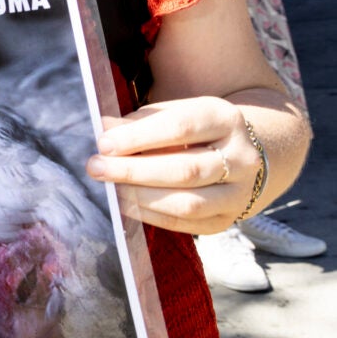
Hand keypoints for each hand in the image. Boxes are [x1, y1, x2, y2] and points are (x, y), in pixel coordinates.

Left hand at [86, 97, 261, 234]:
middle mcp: (241, 157)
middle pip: (185, 170)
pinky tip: (126, 205)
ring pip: (189, 203)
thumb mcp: (172, 113)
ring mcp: (239, 192)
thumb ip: (140, 121)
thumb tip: (103, 128)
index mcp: (225, 119)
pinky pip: (188, 224)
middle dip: (134, 171)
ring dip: (141, 198)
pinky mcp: (228, 219)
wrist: (239, 152)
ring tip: (110, 189)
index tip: (104, 143)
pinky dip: (152, 216)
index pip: (181, 127)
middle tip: (96, 168)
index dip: (139, 136)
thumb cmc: (192, 129)